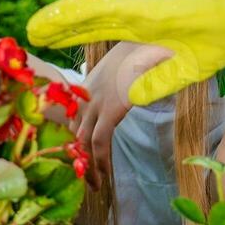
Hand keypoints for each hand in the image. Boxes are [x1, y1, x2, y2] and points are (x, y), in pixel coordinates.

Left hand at [73, 40, 170, 189]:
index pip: (70, 118)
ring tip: (94, 185)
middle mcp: (86, 93)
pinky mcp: (110, 108)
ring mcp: (96, 100)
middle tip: (82, 179)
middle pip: (71, 132)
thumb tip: (131, 96)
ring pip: (81, 142)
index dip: (71, 140)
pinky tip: (103, 177)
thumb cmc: (146, 50)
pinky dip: (99, 162)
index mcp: (88, 84)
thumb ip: (122, 84)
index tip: (78, 158)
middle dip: (75, 158)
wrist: (154, 38)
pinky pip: (99, 141)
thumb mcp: (127, 68)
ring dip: (87, 167)